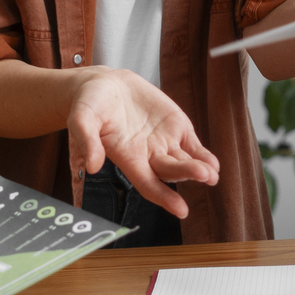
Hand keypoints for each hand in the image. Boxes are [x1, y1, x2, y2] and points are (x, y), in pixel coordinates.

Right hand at [67, 68, 221, 218]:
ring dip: (200, 168)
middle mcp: (148, 155)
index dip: (164, 197)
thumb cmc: (90, 105)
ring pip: (185, 161)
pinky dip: (203, 154)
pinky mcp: (176, 126)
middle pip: (170, 171)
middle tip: (204, 176)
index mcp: (127, 158)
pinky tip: (213, 163)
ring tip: (212, 173)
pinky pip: (193, 145)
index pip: (148, 184)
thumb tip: (92, 166)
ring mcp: (164, 142)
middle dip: (187, 174)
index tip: (181, 209)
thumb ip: (86, 141)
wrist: (105, 85)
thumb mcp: (81, 119)